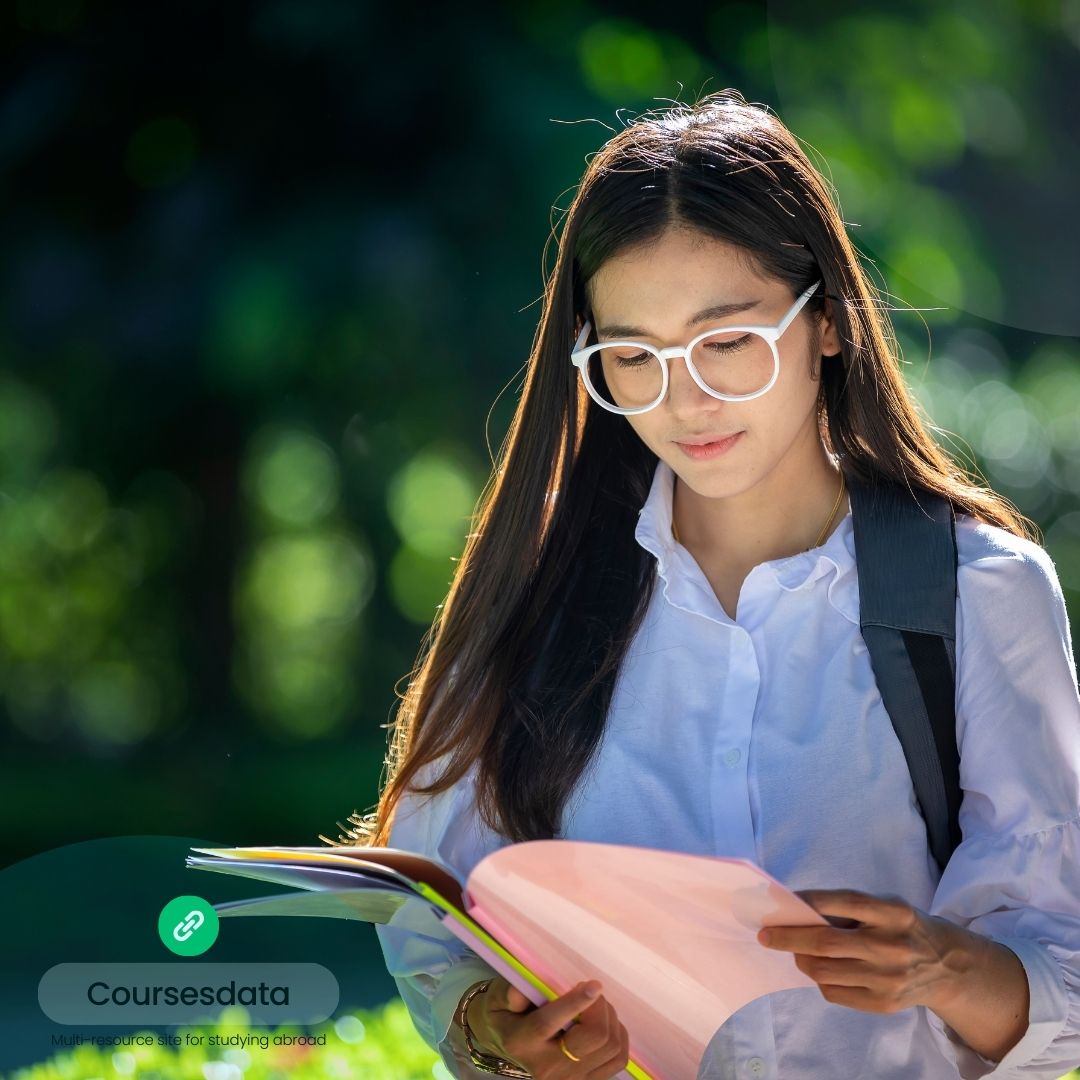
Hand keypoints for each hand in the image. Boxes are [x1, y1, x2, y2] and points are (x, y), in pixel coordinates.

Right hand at [464, 975, 629, 1078]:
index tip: (594, 985)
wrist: (508, 1042)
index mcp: (522, 1043)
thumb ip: (509, 993)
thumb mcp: (498, 997)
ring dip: (610, 1019)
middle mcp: (546, 1068)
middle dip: (599, 1008)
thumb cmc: (506, 1012)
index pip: (548, 1024)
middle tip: (591, 991)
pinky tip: (605, 1024)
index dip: (574, 1003)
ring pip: (610, 1048)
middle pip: (592, 1039)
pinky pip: (617, 1059)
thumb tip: (520, 991)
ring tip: (595, 1006)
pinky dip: (619, 1036)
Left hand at [756, 888, 979, 1014]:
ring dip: (800, 959)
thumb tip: (796, 911)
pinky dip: (819, 980)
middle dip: (787, 937)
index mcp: (893, 913)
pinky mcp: (883, 1004)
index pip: (842, 902)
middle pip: (825, 942)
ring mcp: (888, 979)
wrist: (946, 966)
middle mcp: (892, 945)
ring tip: (796, 952)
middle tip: (765, 935)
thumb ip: (848, 908)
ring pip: (824, 970)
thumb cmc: (902, 927)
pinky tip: (821, 970)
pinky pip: (834, 992)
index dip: (807, 901)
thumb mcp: (885, 907)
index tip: (780, 903)